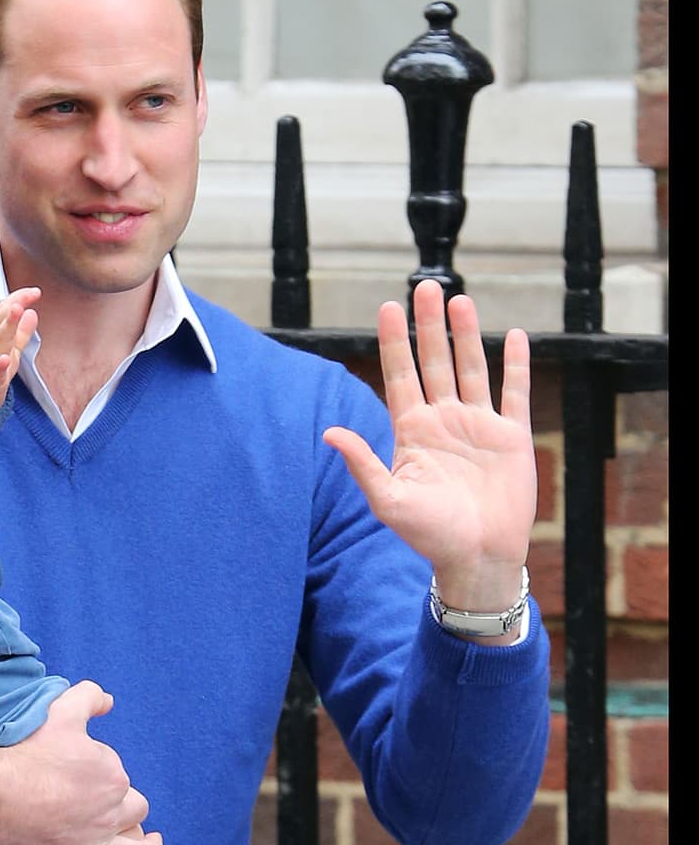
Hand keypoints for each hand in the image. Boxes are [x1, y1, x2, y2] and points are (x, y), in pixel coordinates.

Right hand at [0, 286, 40, 414]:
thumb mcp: (9, 350)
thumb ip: (22, 332)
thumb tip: (32, 312)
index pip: (4, 313)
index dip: (18, 300)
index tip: (34, 292)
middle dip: (10, 311)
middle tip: (21, 300)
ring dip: (7, 328)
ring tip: (17, 312)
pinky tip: (4, 359)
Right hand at [0, 679, 163, 844]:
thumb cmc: (22, 750)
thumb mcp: (59, 712)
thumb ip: (89, 698)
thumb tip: (108, 700)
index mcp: (112, 776)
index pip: (122, 779)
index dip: (106, 777)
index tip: (83, 775)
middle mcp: (109, 813)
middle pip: (133, 812)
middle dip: (125, 808)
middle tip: (104, 805)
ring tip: (151, 843)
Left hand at [323, 278, 535, 613]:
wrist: (477, 558)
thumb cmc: (429, 536)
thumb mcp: (389, 500)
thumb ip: (362, 464)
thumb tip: (327, 432)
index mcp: (412, 432)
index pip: (400, 376)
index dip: (394, 342)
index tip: (388, 308)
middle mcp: (443, 422)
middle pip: (434, 362)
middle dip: (428, 326)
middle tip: (424, 287)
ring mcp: (478, 427)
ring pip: (471, 368)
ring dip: (467, 335)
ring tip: (459, 300)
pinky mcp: (511, 437)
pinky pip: (514, 393)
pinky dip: (516, 365)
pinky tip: (515, 336)